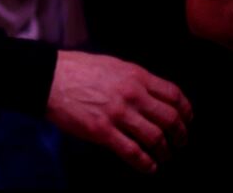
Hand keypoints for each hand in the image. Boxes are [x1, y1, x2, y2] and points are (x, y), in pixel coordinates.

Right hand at [47, 51, 191, 172]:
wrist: (46, 78)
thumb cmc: (74, 69)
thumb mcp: (111, 64)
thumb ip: (133, 79)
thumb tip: (150, 94)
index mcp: (135, 76)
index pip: (174, 95)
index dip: (186, 111)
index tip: (186, 120)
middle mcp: (132, 94)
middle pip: (170, 119)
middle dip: (180, 135)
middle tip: (179, 142)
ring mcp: (118, 114)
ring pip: (156, 139)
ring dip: (165, 152)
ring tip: (164, 157)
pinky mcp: (103, 132)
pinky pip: (133, 153)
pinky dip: (146, 164)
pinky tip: (148, 167)